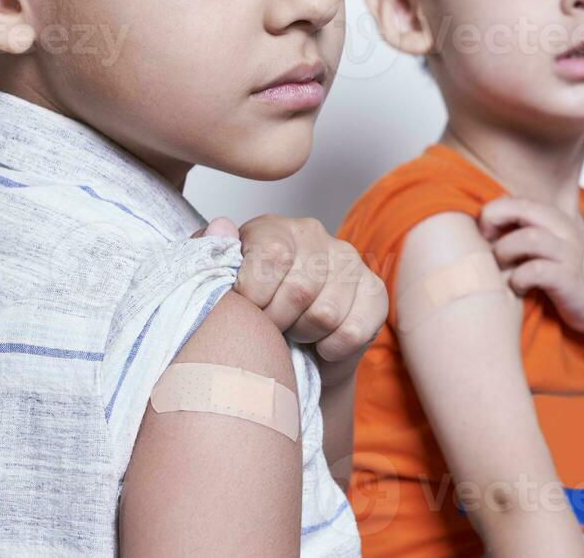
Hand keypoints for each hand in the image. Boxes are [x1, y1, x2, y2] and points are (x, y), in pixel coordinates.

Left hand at [192, 214, 386, 386]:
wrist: (288, 355)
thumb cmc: (249, 318)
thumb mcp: (216, 288)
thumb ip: (208, 258)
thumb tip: (219, 227)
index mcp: (275, 229)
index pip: (273, 255)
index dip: (254, 296)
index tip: (243, 314)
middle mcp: (316, 236)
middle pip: (300, 289)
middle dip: (277, 323)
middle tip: (268, 330)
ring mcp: (351, 262)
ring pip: (326, 314)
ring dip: (304, 336)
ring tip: (293, 333)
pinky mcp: (375, 292)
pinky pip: (352, 331)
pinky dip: (330, 348)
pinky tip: (319, 342)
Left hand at [479, 196, 583, 335]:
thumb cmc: (568, 273)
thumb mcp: (551, 244)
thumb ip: (527, 227)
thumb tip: (491, 213)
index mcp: (555, 218)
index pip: (516, 199)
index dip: (492, 212)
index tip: (484, 234)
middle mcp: (563, 230)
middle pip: (522, 208)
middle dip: (494, 222)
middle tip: (485, 245)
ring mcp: (568, 254)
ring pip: (528, 237)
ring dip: (505, 251)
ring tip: (502, 267)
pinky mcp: (568, 279)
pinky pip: (536, 271)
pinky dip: (519, 278)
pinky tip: (519, 287)